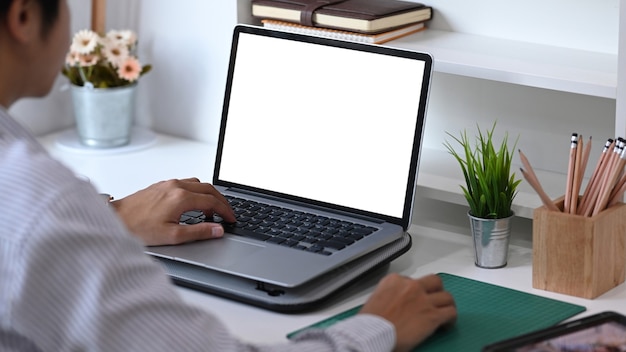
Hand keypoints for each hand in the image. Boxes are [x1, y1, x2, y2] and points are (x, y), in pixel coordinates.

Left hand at [111, 178, 235, 245]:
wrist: (115, 219)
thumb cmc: (138, 228)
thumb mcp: (172, 235)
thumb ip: (198, 232)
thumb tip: (217, 230)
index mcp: (181, 197)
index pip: (212, 201)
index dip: (225, 211)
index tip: (231, 219)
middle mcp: (176, 186)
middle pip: (208, 189)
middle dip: (221, 201)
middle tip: (227, 214)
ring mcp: (168, 183)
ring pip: (198, 183)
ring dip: (208, 195)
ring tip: (211, 211)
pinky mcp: (161, 185)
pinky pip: (186, 183)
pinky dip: (196, 192)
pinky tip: (193, 203)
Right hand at [359, 273, 456, 351]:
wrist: (371, 334)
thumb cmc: (369, 323)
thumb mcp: (374, 300)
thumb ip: (387, 296)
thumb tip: (393, 303)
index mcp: (393, 281)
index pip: (411, 279)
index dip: (415, 290)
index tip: (415, 298)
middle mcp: (411, 286)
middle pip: (433, 281)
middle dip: (435, 290)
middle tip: (433, 299)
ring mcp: (423, 300)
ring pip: (446, 296)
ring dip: (446, 304)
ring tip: (444, 312)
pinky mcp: (432, 316)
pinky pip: (451, 312)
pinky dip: (451, 318)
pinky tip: (446, 324)